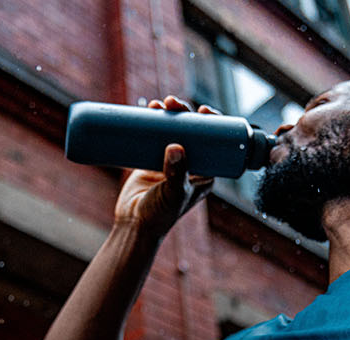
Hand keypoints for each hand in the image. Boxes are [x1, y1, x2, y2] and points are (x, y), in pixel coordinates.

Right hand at [112, 96, 218, 237]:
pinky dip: (152, 122)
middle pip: (192, 131)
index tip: (204, 110)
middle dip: (185, 113)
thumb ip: (177, 173)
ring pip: (173, 130)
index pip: (215, 142)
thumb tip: (176, 146)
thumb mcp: (174, 193)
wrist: (134, 226)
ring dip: (168, 114)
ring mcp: (170, 161)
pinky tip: (149, 109)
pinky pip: (153, 136)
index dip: (212, 123)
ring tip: (158, 104)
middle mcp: (190, 164)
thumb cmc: (160, 216)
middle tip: (174, 103)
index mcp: (206, 172)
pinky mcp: (151, 160)